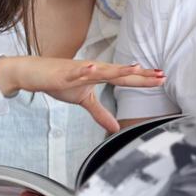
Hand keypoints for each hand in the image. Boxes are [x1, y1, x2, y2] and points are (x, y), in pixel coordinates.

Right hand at [0, 57, 164, 132]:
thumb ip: (100, 113)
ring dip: (118, 69)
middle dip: (139, 74)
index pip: (124, 78)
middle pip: (120, 72)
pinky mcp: (64, 73)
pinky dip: (85, 70)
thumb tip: (115, 128)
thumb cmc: (58, 81)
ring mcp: (79, 70)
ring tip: (135, 68)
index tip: (162, 78)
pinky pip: (76, 72)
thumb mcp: (83, 100)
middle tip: (160, 75)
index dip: (143, 79)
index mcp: (98, 75)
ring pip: (102, 70)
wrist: (33, 73)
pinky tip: (94, 67)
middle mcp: (92, 70)